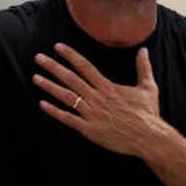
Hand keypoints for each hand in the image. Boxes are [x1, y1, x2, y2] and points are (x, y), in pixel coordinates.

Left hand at [32, 43, 168, 157]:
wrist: (149, 138)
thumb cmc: (148, 114)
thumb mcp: (148, 88)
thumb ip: (143, 68)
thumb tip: (143, 50)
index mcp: (108, 87)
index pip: (85, 66)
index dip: (70, 55)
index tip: (57, 47)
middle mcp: (97, 98)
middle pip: (70, 79)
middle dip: (53, 67)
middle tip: (38, 58)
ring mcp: (92, 114)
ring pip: (66, 97)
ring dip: (49, 86)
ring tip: (36, 78)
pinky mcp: (89, 129)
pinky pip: (68, 118)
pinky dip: (54, 111)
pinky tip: (42, 104)